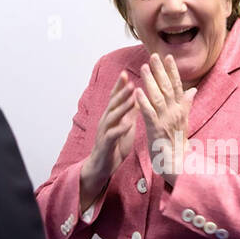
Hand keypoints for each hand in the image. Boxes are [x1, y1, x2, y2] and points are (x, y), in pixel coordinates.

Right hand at [79, 72, 136, 210]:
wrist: (102, 167)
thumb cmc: (114, 146)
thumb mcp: (124, 127)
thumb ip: (129, 114)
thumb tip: (137, 99)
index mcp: (112, 116)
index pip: (115, 98)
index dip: (119, 86)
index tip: (126, 72)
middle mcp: (106, 121)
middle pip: (113, 103)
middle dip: (121, 92)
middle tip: (130, 80)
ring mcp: (105, 132)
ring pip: (112, 116)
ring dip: (122, 106)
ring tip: (131, 98)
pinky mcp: (106, 144)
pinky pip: (113, 135)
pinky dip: (120, 129)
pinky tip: (128, 124)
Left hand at [134, 54, 195, 186]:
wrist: (178, 163)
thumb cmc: (179, 143)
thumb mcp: (185, 121)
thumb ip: (187, 104)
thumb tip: (192, 90)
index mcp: (181, 109)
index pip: (177, 85)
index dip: (172, 70)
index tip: (168, 57)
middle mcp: (175, 112)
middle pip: (167, 87)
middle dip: (160, 70)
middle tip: (153, 55)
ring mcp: (166, 120)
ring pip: (158, 96)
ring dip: (150, 81)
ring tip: (144, 68)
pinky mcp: (156, 129)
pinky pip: (149, 113)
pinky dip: (143, 102)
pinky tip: (137, 91)